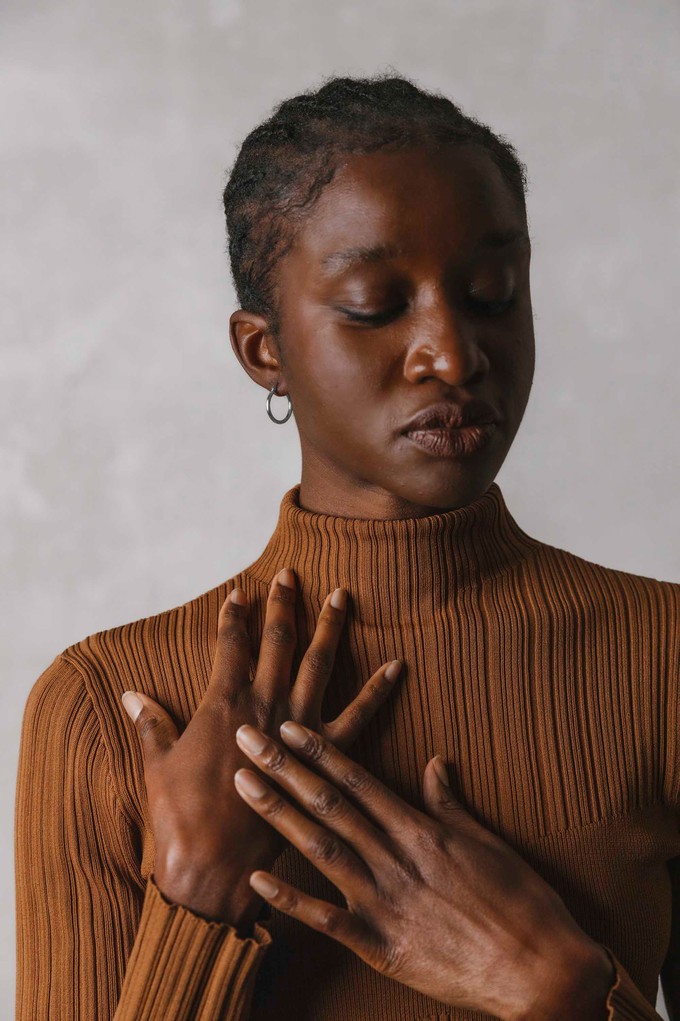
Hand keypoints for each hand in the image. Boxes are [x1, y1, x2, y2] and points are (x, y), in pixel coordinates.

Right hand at [120, 571, 401, 934]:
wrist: (210, 867)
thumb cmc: (179, 817)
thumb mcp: (158, 764)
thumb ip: (150, 723)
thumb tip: (130, 694)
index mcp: (224, 704)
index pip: (231, 645)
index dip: (234, 616)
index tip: (240, 592)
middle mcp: (264, 707)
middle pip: (277, 643)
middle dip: (282, 606)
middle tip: (291, 575)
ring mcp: (296, 730)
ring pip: (317, 665)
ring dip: (329, 628)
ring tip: (341, 596)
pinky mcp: (322, 760)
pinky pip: (358, 718)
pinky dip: (378, 691)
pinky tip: (397, 666)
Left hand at [232, 722, 614, 1019]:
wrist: (541, 969)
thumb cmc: (520, 901)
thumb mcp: (487, 841)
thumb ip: (450, 802)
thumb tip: (435, 762)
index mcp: (421, 830)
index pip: (358, 779)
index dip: (320, 750)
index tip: (288, 725)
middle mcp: (396, 858)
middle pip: (329, 804)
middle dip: (284, 768)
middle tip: (246, 738)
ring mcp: (385, 902)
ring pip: (321, 848)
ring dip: (278, 815)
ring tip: (242, 785)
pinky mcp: (382, 946)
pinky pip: (327, 921)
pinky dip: (290, 900)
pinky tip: (257, 880)